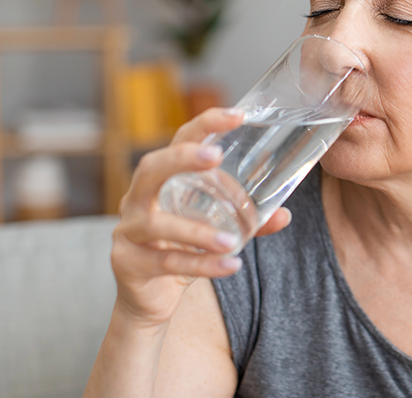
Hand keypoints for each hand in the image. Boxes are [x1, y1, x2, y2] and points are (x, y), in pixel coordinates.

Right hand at [110, 107, 291, 326]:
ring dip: (196, 231)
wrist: (147, 297)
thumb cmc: (181, 248)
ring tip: (230, 240)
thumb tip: (284, 214)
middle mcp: (138, 198)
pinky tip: (229, 266)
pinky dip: (201, 264)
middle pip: (151, 168)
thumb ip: (248, 220)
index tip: (238, 115)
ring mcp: (128, 231)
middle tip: (216, 157)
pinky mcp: (128, 263)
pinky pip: (166, 262)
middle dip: (181, 158)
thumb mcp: (214, 228)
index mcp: (162, 180)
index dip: (206, 125)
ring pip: (157, 223)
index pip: (179, 140)